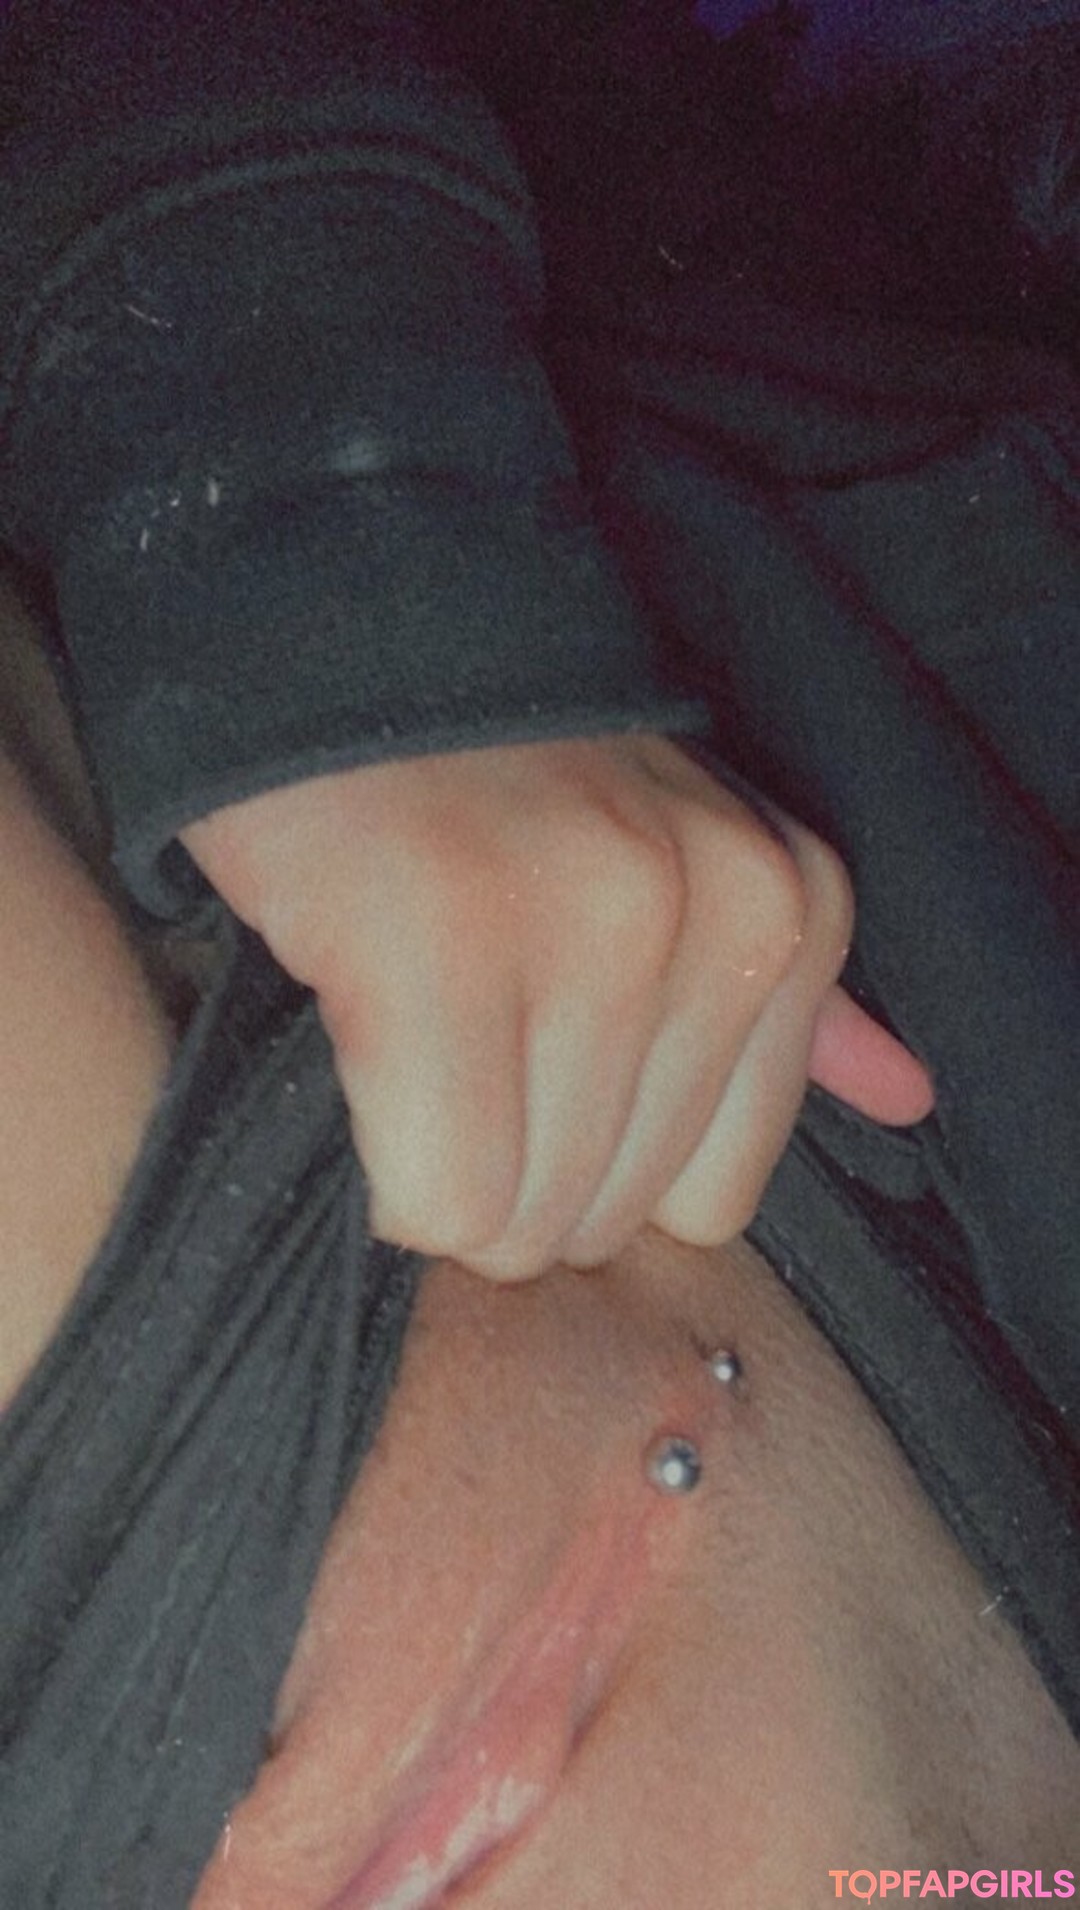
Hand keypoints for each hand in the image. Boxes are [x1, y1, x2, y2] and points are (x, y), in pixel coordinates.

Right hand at [181, 735, 932, 1277]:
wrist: (356, 638)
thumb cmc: (510, 786)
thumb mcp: (687, 861)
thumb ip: (793, 996)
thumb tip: (904, 1097)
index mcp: (791, 904)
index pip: (706, 1200)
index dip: (591, 1169)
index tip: (527, 1072)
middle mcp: (718, 911)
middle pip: (602, 1219)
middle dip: (507, 1179)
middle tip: (449, 1056)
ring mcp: (587, 922)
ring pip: (514, 1221)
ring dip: (437, 1173)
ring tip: (409, 1046)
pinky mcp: (438, 940)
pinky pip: (431, 1194)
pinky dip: (380, 1169)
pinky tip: (363, 1058)